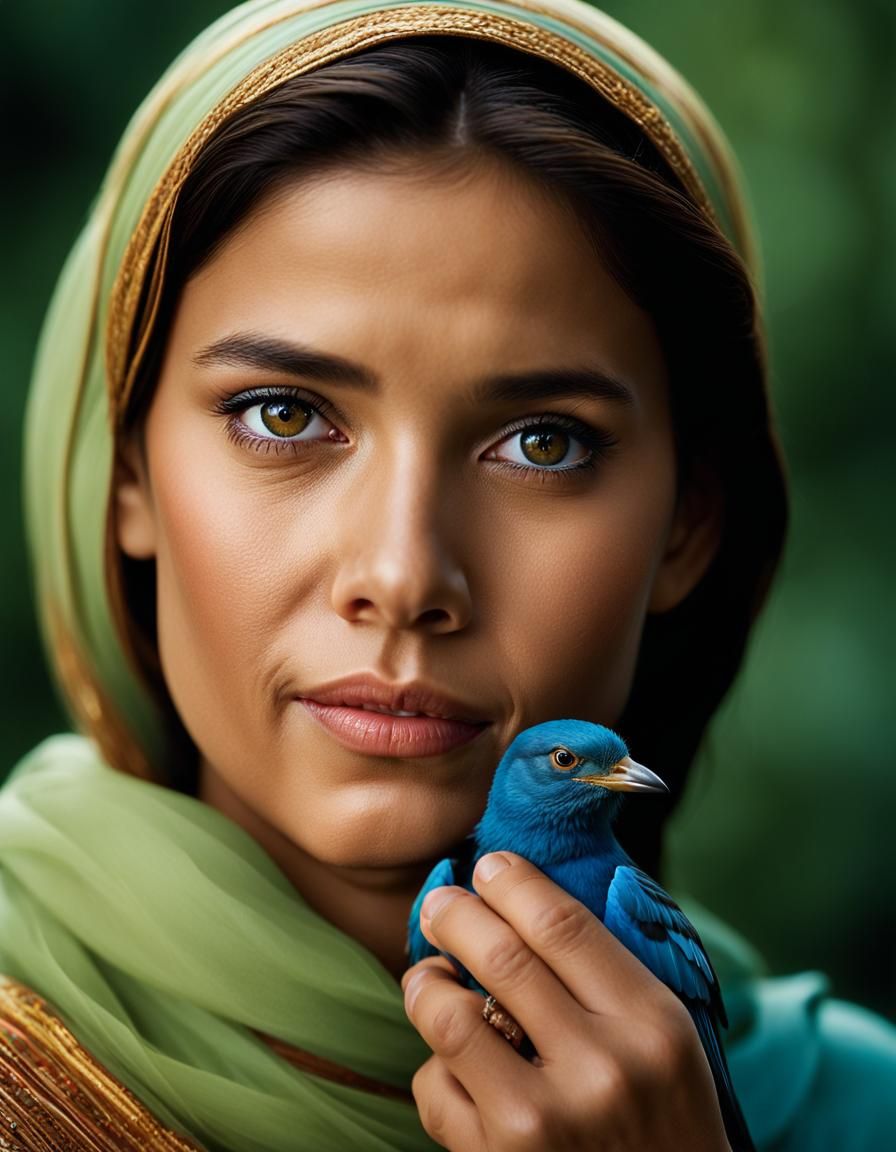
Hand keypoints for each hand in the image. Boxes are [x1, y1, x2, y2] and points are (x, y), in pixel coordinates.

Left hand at [401, 852, 731, 1150]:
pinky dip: (434, 1067)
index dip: (511, 881)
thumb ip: (609, 972)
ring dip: (426, 983)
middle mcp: (600, 1068)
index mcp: (650, 1023)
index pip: (561, 923)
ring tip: (429, 976)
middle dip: (453, 914)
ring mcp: (544, 1121)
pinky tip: (453, 1063)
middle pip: (500, 956)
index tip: (489, 867)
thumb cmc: (665, 1116)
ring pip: (449, 1017)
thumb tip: (524, 894)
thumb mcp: (669, 1036)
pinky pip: (435, 1089)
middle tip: (440, 903)